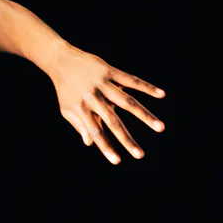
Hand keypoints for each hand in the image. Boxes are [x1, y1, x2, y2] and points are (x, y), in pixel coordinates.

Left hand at [46, 44, 165, 163]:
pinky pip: (131, 80)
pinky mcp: (109, 71)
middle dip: (126, 139)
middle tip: (140, 155)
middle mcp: (92, 98)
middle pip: (113, 121)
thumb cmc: (65, 88)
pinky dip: (146, 87)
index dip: (105, 147)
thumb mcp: (67, 108)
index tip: (118, 161)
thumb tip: (90, 144)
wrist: (61, 60)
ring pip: (127, 102)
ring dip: (144, 116)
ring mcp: (102, 84)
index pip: (95, 132)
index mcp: (81, 109)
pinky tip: (161, 94)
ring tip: (160, 128)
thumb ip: (79, 124)